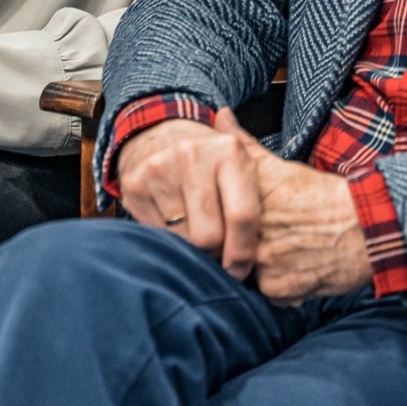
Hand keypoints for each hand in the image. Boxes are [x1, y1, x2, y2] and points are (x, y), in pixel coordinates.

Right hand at [116, 114, 261, 279]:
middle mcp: (193, 155)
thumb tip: (270, 256)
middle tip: (216, 249)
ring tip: (196, 230)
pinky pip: (157, 234)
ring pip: (182, 239)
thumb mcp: (242, 168)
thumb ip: (259, 202)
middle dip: (215, 253)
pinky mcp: (135, 185)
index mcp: (229, 151)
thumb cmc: (213, 164)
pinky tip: (174, 221)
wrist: (161, 136)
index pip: (242, 216)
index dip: (242, 253)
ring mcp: (160, 168)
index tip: (239, 269)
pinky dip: (169, 237)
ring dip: (191, 246)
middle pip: (209, 237)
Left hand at [217, 110, 372, 304]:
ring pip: (244, 272)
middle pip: (225, 246)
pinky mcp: (279, 288)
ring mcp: (264, 261)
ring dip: (258, 268)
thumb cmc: (323, 196)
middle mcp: (252, 229)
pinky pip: (266, 294)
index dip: (216, 220)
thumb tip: (220, 114)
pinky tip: (295, 270)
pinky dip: (279, 287)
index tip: (225, 221)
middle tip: (264, 241)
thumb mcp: (283, 167)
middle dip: (234, 246)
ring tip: (282, 254)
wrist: (368, 226)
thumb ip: (244, 144)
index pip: (211, 214)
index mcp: (248, 198)